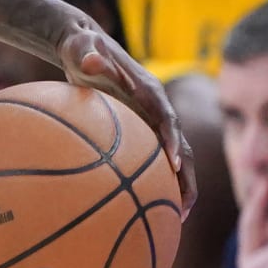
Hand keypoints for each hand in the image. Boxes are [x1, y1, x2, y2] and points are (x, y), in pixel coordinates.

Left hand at [57, 21, 195, 214]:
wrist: (84, 48)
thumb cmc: (81, 49)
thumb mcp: (81, 49)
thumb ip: (87, 54)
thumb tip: (90, 62)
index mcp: (148, 90)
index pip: (167, 118)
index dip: (172, 140)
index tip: (172, 164)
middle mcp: (157, 107)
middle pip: (181, 145)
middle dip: (186, 176)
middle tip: (185, 207)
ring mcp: (151, 120)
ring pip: (174, 157)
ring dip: (179, 186)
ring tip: (176, 218)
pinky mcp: (142, 129)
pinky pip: (154, 159)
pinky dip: (158, 181)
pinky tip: (146, 207)